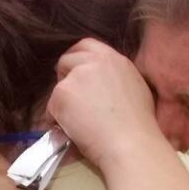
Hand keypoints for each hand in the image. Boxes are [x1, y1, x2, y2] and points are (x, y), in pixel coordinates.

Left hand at [47, 39, 156, 165]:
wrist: (130, 144)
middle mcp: (95, 61)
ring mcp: (77, 76)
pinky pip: (51, 106)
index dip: (76, 58)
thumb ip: (113, 79)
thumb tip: (98, 87)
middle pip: (67, 59)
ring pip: (58, 86)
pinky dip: (56, 119)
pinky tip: (71, 131)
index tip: (73, 73)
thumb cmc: (137, 127)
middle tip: (69, 99)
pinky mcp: (62, 93)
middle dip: (63, 77)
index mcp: (115, 59)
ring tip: (76, 122)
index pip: (86, 45)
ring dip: (62, 102)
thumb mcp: (133, 89)